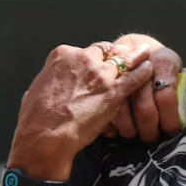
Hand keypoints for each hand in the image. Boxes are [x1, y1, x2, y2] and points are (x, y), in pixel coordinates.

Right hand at [8, 44, 153, 179]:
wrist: (45, 136)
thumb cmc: (36, 119)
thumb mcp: (35, 91)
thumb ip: (47, 83)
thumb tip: (44, 86)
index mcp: (62, 56)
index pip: (86, 50)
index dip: (96, 57)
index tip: (102, 60)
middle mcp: (82, 59)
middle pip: (107, 51)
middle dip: (117, 54)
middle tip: (127, 54)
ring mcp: (100, 74)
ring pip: (125, 59)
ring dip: (137, 56)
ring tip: (145, 52)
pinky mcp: (114, 91)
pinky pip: (135, 77)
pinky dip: (144, 72)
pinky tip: (150, 70)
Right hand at [108, 34, 183, 142]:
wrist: (134, 45)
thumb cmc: (159, 63)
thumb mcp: (174, 68)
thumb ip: (177, 87)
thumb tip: (180, 117)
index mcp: (164, 63)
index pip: (166, 97)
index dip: (169, 119)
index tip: (171, 130)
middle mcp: (140, 68)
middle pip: (144, 109)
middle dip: (149, 129)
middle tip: (152, 137)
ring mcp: (119, 74)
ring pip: (121, 111)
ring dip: (129, 129)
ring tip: (135, 134)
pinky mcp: (103, 80)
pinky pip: (102, 107)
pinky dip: (109, 124)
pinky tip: (116, 130)